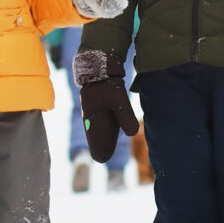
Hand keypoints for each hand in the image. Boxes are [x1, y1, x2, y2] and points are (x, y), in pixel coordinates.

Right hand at [72, 49, 138, 164]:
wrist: (101, 63)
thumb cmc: (107, 81)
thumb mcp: (117, 97)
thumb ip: (125, 115)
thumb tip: (133, 133)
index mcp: (91, 113)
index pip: (94, 134)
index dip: (98, 146)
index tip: (102, 158)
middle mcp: (91, 112)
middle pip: (94, 132)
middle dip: (99, 145)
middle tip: (102, 159)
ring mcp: (96, 107)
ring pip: (98, 126)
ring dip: (102, 138)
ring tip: (105, 151)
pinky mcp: (102, 103)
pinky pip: (102, 119)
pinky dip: (105, 128)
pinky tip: (110, 133)